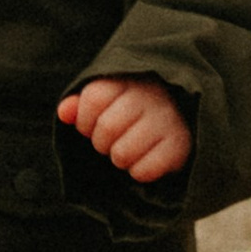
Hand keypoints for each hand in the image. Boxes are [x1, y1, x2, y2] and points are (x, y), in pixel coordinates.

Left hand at [58, 74, 190, 182]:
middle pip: (105, 129)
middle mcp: (150, 97)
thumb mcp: (110, 97)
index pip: (93, 98)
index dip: (85, 120)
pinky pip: (143, 171)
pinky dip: (140, 171)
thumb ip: (82, 103)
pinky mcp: (180, 146)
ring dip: (120, 159)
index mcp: (129, 80)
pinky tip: (147, 158)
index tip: (93, 124)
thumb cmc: (137, 106)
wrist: (187, 113)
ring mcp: (167, 120)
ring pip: (121, 155)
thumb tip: (63, 113)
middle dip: (101, 142)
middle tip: (114, 140)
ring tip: (131, 148)